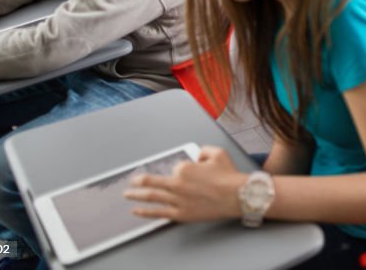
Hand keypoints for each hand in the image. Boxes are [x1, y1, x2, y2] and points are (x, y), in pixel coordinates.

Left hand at [125, 146, 246, 222]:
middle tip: (132, 181)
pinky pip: (158, 212)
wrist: (237, 196)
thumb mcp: (218, 153)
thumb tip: (197, 157)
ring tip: (127, 194)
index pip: (177, 169)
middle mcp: (177, 184)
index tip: (193, 174)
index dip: (184, 171)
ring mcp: (177, 200)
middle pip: (152, 182)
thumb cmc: (229, 176)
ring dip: (137, 195)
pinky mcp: (181, 214)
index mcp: (185, 168)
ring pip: (151, 197)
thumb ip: (203, 150)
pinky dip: (145, 212)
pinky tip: (137, 211)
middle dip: (139, 181)